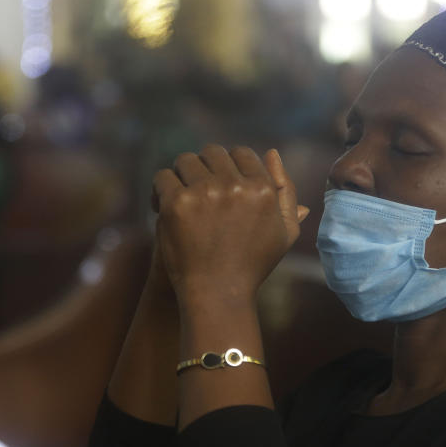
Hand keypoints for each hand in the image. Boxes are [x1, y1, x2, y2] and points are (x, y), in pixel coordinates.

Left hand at [152, 145, 307, 308]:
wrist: (217, 294)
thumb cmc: (252, 264)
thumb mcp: (284, 231)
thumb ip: (286, 191)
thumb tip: (272, 153)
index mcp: (262, 189)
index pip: (241, 153)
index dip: (228, 167)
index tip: (219, 186)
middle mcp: (235, 186)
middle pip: (212, 152)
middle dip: (204, 168)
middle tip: (197, 190)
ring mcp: (204, 193)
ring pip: (185, 160)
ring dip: (181, 175)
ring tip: (180, 196)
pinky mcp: (176, 203)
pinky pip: (162, 177)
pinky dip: (160, 189)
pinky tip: (163, 206)